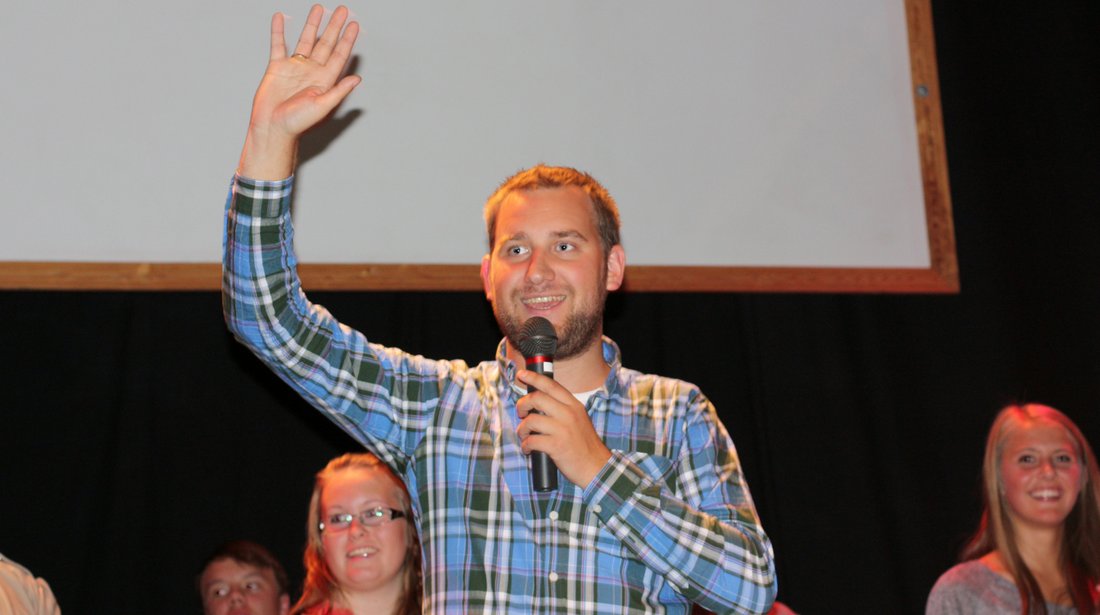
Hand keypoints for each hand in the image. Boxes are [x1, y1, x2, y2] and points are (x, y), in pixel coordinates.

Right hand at [240, 5, 360, 178]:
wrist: (272, 128)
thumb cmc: (298, 123)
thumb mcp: (323, 106)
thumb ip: (339, 91)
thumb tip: (357, 79)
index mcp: (325, 80)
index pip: (339, 55)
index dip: (347, 40)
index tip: (354, 25)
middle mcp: (312, 71)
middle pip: (326, 43)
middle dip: (334, 26)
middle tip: (343, 10)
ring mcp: (295, 68)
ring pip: (306, 40)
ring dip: (312, 24)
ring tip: (319, 9)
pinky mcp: (277, 67)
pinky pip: (278, 45)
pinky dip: (278, 31)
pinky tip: (280, 18)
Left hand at [516, 369, 611, 488]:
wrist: (597, 467)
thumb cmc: (585, 445)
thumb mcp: (579, 419)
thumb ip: (563, 409)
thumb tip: (539, 402)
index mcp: (574, 405)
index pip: (551, 385)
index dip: (534, 378)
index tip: (522, 374)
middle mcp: (568, 414)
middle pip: (537, 398)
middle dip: (522, 404)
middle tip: (521, 413)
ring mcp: (563, 429)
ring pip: (531, 420)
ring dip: (522, 428)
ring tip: (524, 435)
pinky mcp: (556, 446)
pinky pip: (532, 441)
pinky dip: (525, 446)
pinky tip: (528, 450)